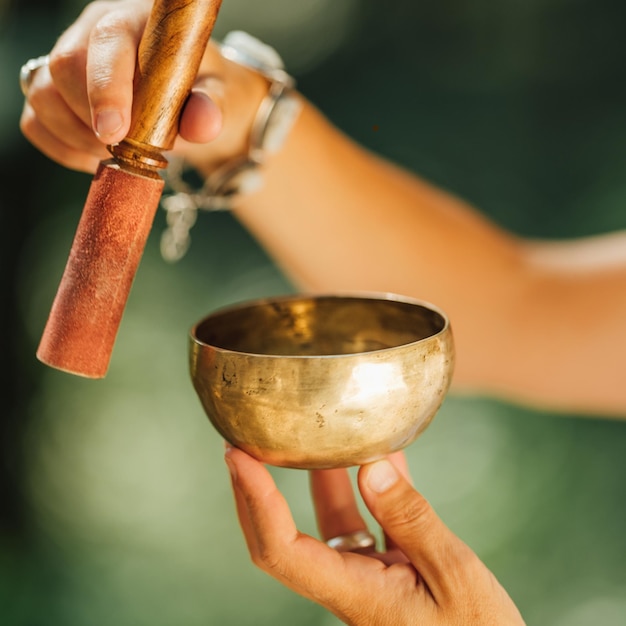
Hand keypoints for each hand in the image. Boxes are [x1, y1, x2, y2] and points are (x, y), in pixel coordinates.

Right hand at [19, 0, 267, 173]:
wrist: (194, 101)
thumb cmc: (205, 91)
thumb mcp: (221, 95)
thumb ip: (212, 106)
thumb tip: (202, 125)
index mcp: (136, 21)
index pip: (107, 40)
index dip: (105, 87)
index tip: (115, 133)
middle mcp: (92, 33)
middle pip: (64, 67)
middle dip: (94, 121)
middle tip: (131, 149)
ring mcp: (68, 61)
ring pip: (42, 96)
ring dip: (78, 138)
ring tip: (118, 153)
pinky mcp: (54, 92)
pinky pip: (36, 123)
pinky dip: (64, 149)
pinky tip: (97, 155)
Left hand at [225, 445, 525, 624]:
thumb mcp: (454, 576)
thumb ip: (412, 520)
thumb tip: (371, 465)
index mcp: (354, 594)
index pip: (281, 547)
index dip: (255, 500)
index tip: (237, 455)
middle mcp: (349, 585)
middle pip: (284, 536)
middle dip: (258, 490)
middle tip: (244, 442)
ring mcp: (368, 579)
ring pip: (330, 521)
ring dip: (318, 476)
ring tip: (309, 432)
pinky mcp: (389, 572)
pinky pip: (370, 521)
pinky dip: (370, 486)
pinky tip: (382, 454)